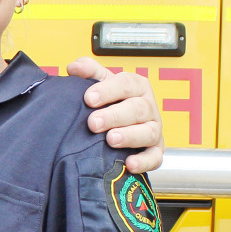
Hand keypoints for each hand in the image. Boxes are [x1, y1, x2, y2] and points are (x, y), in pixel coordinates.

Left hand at [68, 57, 164, 172]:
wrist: (121, 126)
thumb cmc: (111, 103)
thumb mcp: (101, 84)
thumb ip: (89, 72)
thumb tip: (74, 67)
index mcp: (137, 86)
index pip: (126, 83)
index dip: (108, 90)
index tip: (89, 98)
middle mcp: (148, 107)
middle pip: (137, 109)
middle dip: (114, 116)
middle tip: (93, 123)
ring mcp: (154, 130)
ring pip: (149, 132)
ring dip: (130, 136)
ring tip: (111, 139)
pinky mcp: (155, 151)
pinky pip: (155, 157)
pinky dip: (144, 161)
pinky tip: (130, 164)